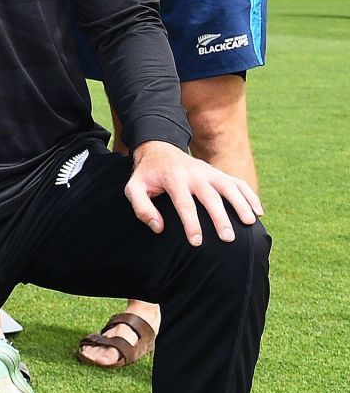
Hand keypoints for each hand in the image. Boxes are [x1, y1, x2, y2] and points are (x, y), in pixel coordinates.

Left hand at [125, 140, 261, 245]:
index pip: (184, 203)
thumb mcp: (133, 188)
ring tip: (250, 223)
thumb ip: (142, 208)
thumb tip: (158, 227)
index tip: (197, 242)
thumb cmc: (147, 175)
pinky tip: (259, 212)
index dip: (191, 223)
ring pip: (229, 187)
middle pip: (210, 197)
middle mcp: (194, 174)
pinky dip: (250, 195)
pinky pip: (238, 182)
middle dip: (220, 218)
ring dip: (241, 204)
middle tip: (228, 239)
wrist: (159, 150)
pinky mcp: (218, 172)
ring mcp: (209, 171)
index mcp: (173, 178)